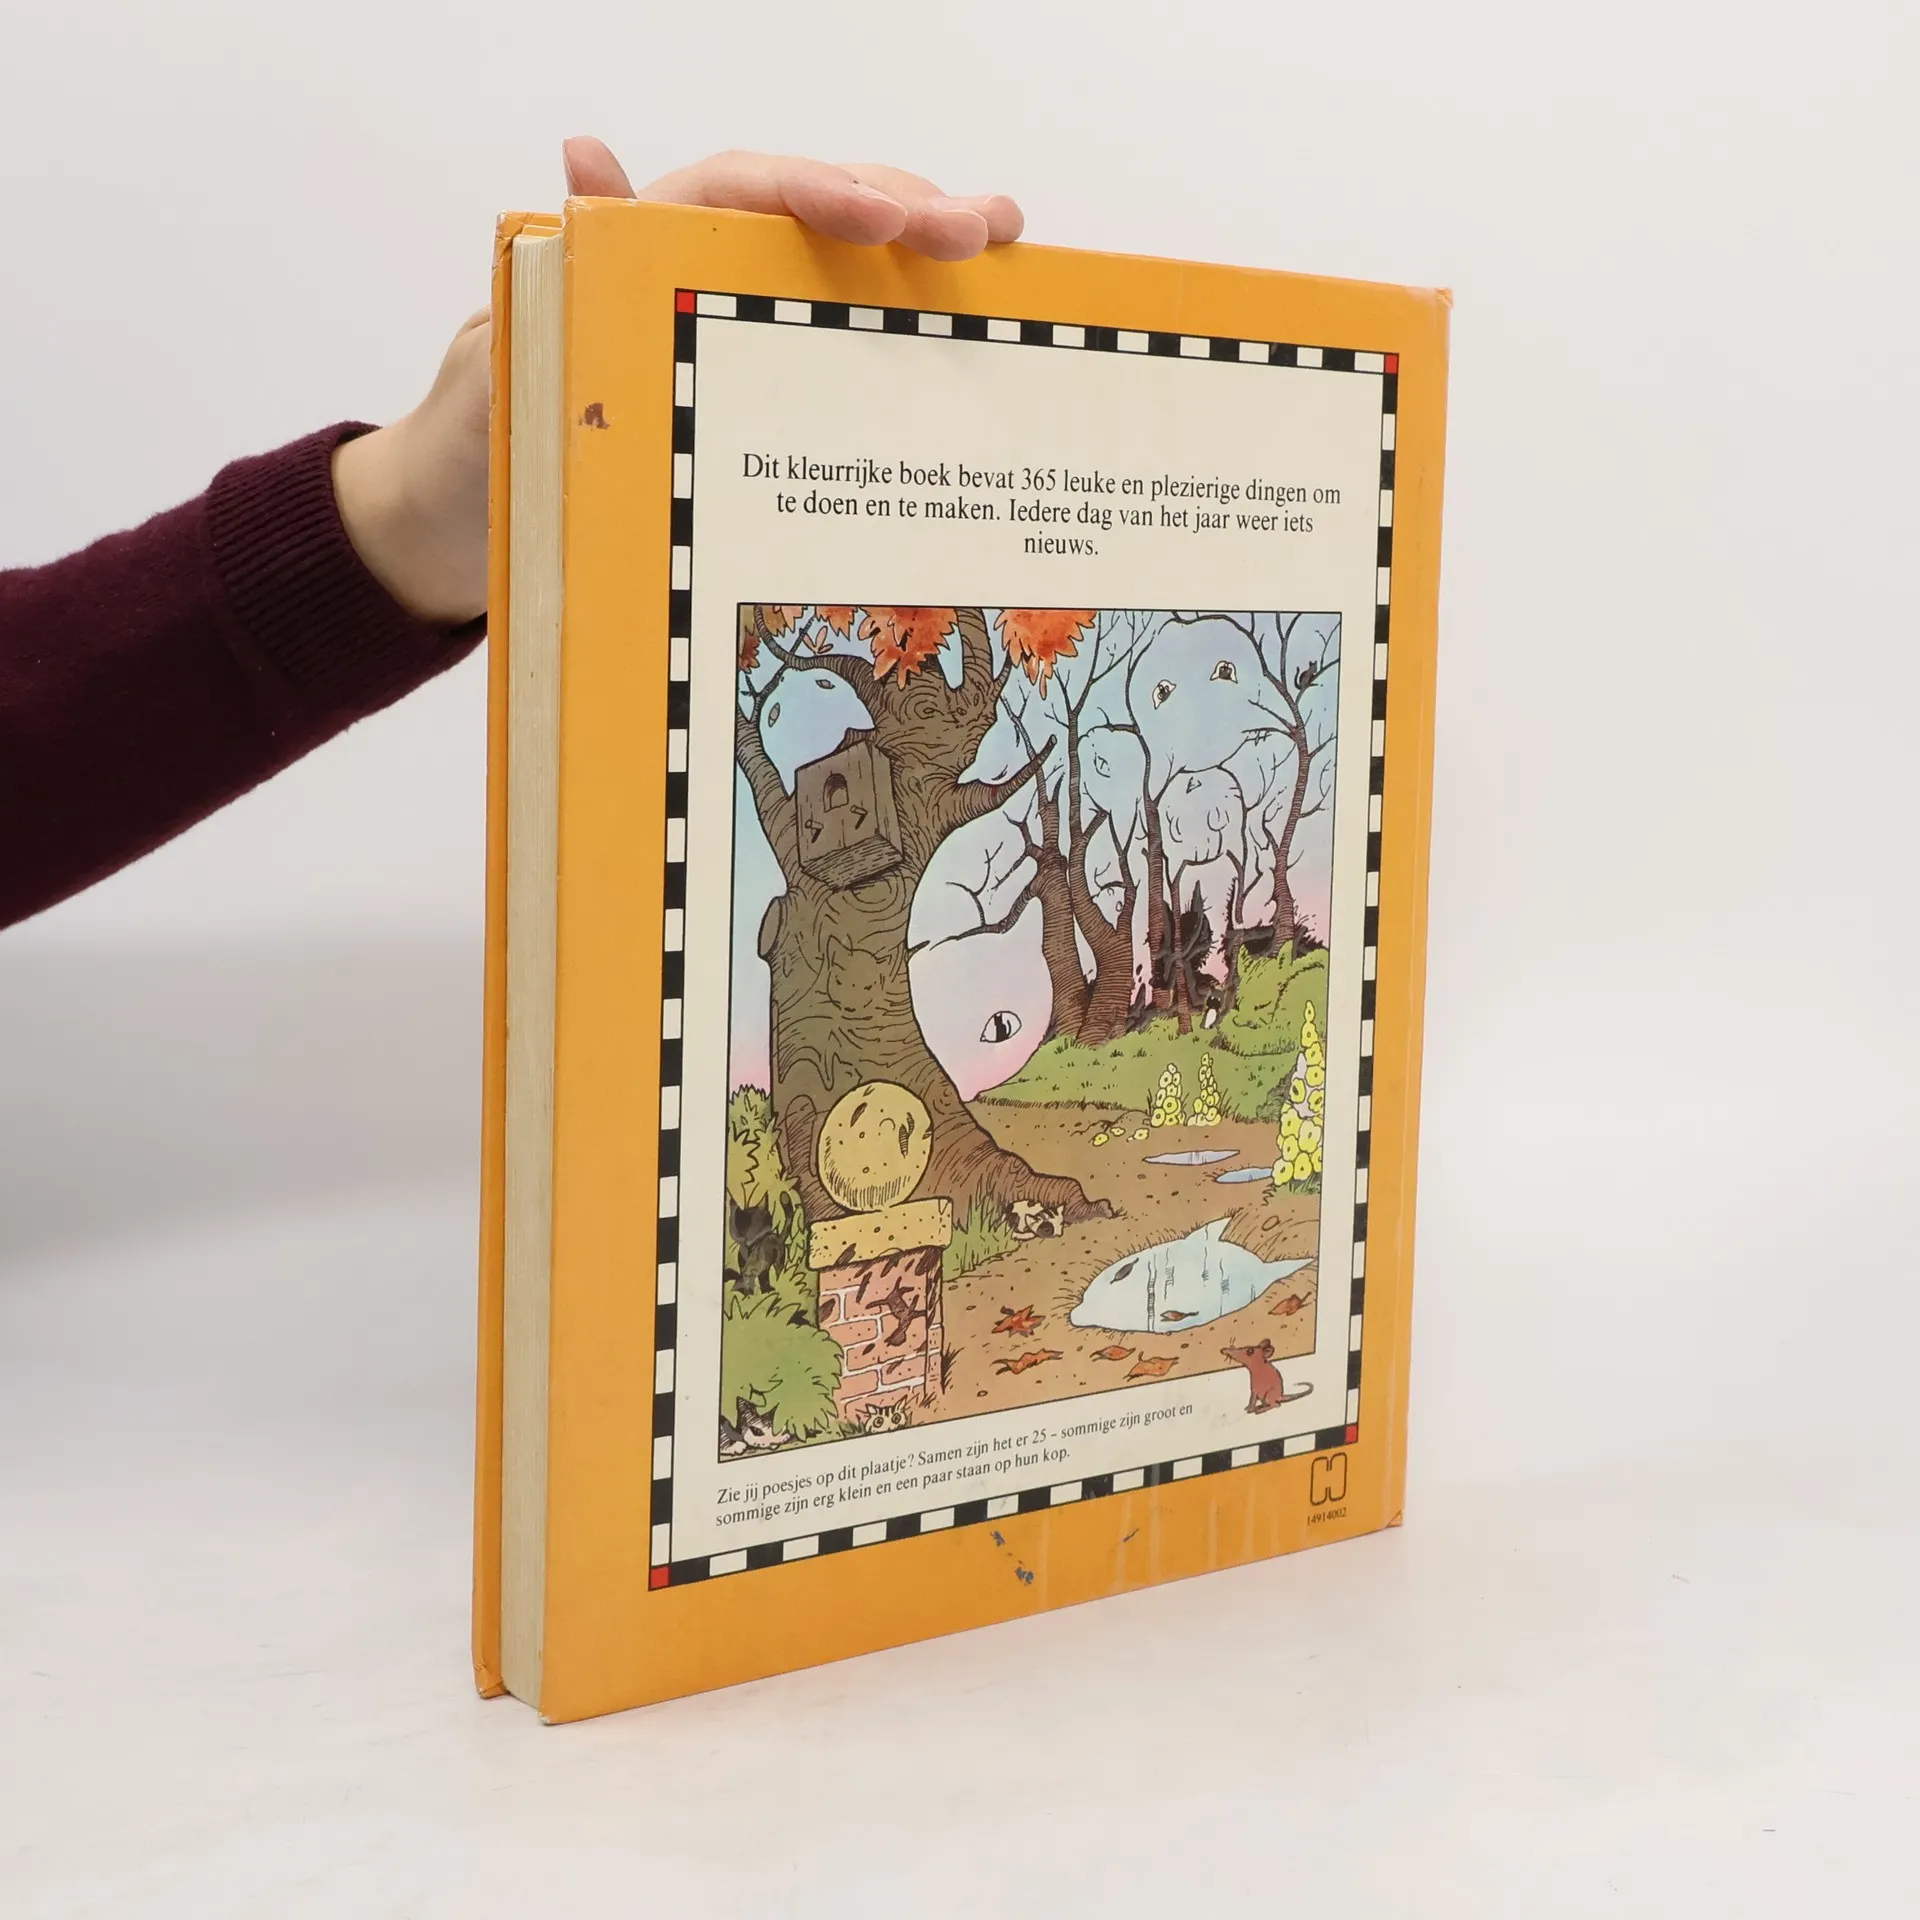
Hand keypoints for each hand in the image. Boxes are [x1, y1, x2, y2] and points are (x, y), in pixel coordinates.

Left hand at [333, 144, 1024, 624]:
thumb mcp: (500, 379)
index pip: (733, 194)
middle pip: (807, 215)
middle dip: (900, 209)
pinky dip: (903, 325)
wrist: (456, 525)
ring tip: (1004, 245)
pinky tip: (974, 313)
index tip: (885, 218)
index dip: (813, 192)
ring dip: (921, 249)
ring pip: (834, 270)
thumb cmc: (474, 453)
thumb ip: (552, 282)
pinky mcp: (749, 388)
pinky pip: (833, 344)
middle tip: (982, 233)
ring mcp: (726, 331)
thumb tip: (587, 161)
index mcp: (631, 260)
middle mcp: (689, 278)